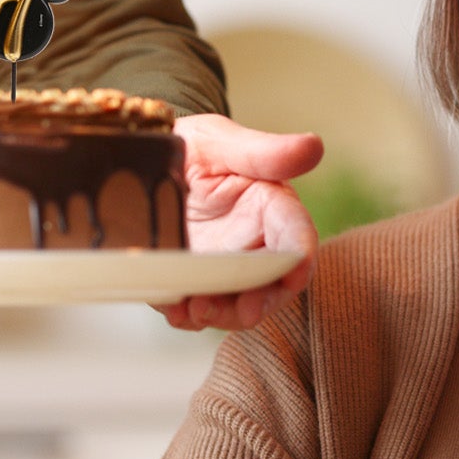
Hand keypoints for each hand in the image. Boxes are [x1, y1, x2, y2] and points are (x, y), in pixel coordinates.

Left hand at [157, 114, 322, 331]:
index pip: (296, 237)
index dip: (300, 259)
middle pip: (272, 283)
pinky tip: (175, 308)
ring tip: (196, 310)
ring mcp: (224, 265)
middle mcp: (254, 242)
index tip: (294, 276)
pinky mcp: (195, 280)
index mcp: (270, 206)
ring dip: (222, 314)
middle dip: (262, 301)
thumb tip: (313, 147)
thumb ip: (264, 151)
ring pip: (236, 302)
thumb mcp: (220, 142)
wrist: (145, 159)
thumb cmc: (193, 146)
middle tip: (244, 311)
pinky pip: (197, 308)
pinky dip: (188, 315)